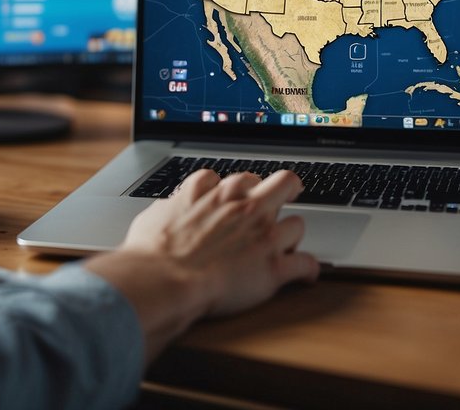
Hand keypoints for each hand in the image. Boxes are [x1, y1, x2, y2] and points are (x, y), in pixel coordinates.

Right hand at [84, 169, 318, 361]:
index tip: (240, 198)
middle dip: (287, 191)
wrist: (163, 279)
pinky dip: (308, 271)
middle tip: (285, 200)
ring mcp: (264, 237)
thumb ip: (171, 207)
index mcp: (218, 193)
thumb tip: (168, 209)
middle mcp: (246, 208)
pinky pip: (306, 265)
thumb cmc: (152, 252)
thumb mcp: (155, 216)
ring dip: (291, 237)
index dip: (242, 190)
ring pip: (298, 225)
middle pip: (285, 182)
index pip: (241, 179)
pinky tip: (306, 275)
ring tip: (284, 247)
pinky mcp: (274, 268)